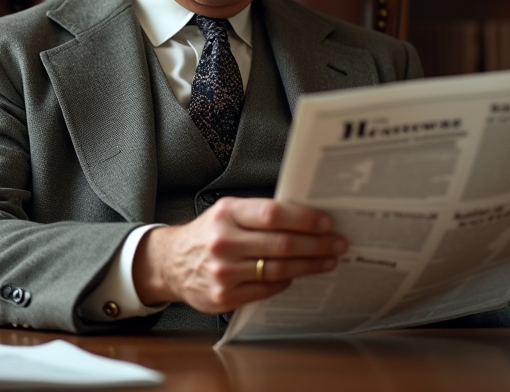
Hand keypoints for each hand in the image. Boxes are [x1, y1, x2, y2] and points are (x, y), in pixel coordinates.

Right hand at [132, 197, 346, 312]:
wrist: (171, 263)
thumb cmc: (207, 234)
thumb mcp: (227, 212)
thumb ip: (259, 213)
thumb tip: (306, 216)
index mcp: (226, 213)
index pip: (273, 214)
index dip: (304, 219)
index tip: (326, 223)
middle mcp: (223, 241)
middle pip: (281, 244)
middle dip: (316, 244)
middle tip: (337, 244)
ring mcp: (223, 272)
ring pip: (277, 269)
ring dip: (308, 265)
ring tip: (326, 261)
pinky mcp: (223, 297)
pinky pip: (266, 290)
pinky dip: (285, 283)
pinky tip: (297, 275)